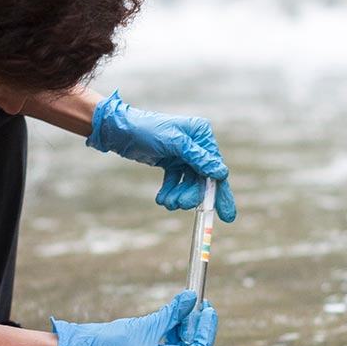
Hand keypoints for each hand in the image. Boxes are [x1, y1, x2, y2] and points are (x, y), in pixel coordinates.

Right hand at [51, 291, 217, 345]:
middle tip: (201, 303)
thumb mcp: (148, 325)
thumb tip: (192, 298)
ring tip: (187, 305)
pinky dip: (173, 332)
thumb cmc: (113, 342)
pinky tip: (174, 316)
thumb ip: (173, 313)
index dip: (207, 329)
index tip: (209, 308)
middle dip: (197, 326)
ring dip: (185, 327)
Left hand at [85, 91, 237, 221]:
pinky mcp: (171, 162)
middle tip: (181, 205)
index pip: (216, 167)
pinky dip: (170, 192)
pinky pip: (176, 183)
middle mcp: (196, 144)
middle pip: (203, 178)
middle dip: (193, 195)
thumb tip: (222, 173)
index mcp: (202, 134)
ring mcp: (184, 154)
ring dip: (179, 196)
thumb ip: (198, 158)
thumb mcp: (174, 143)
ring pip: (189, 183)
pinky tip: (162, 199)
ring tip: (167, 202)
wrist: (120, 131)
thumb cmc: (147, 130)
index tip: (226, 215)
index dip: (221, 191)